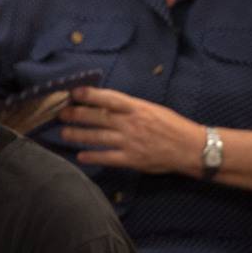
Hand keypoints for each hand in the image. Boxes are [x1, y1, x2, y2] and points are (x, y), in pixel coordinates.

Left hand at [58, 86, 202, 175]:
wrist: (190, 148)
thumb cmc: (172, 126)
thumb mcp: (151, 109)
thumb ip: (130, 107)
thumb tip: (106, 104)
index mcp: (136, 108)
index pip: (109, 98)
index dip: (90, 95)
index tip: (74, 92)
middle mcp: (131, 123)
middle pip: (98, 117)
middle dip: (77, 115)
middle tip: (61, 113)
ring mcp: (130, 142)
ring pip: (98, 137)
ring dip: (79, 135)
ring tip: (64, 133)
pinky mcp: (132, 160)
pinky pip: (108, 158)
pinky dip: (93, 157)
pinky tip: (80, 156)